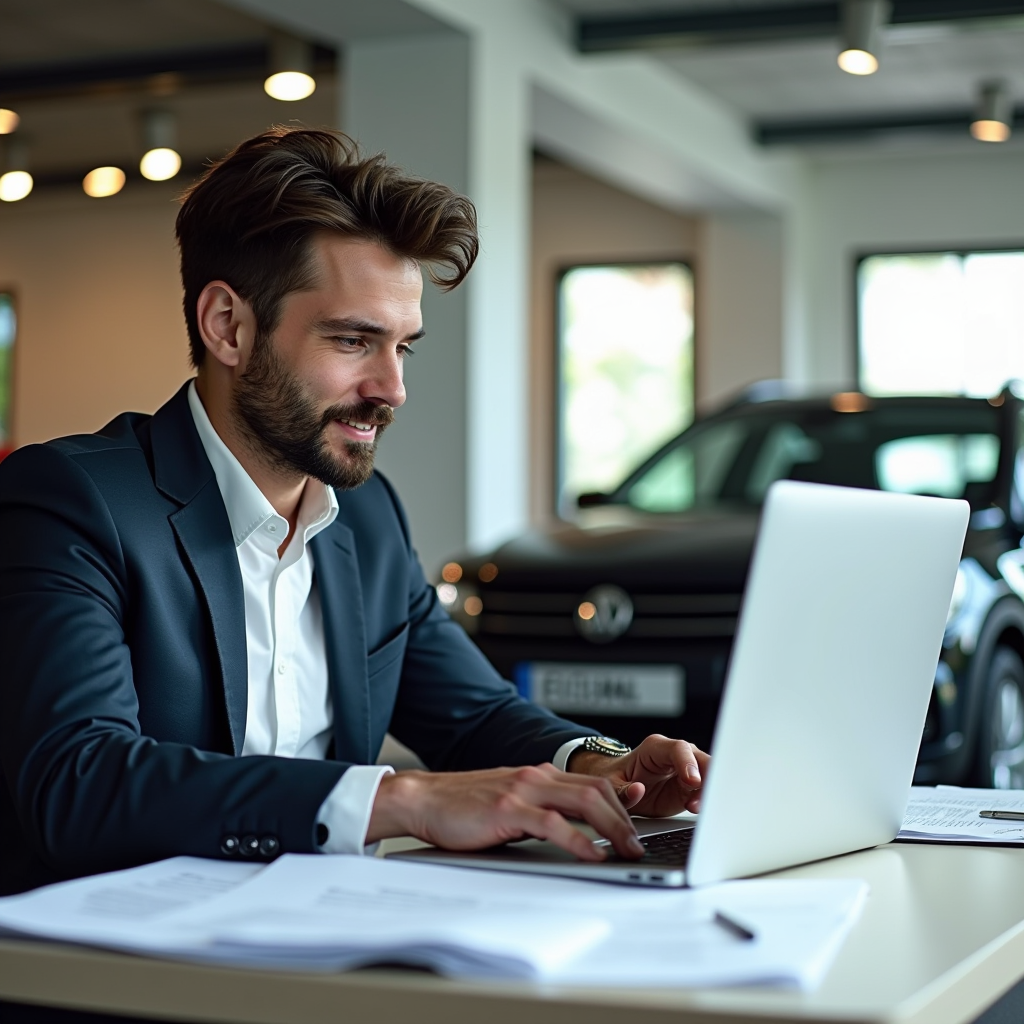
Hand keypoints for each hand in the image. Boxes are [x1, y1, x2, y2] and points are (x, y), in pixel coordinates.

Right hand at [367, 764, 646, 860]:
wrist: (423, 799)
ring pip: (584, 801)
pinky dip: (579, 840)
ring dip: (613, 828)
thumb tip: (574, 829)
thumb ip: (541, 809)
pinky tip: (592, 855)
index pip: (593, 783)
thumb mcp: (510, 802)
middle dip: (625, 819)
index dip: (622, 801)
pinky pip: (553, 823)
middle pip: (597, 790)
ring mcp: (523, 790)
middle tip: (639, 845)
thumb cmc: (462, 806)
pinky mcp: (508, 809)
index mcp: (538, 774)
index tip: (640, 821)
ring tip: (627, 851)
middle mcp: (536, 776)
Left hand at [567, 734, 708, 817]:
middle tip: (701, 798)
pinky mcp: (690, 787)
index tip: (692, 781)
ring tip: (694, 807)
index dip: (688, 763)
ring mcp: (685, 770)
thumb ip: (623, 790)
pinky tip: (696, 809)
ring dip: (707, 792)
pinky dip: (705, 801)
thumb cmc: (617, 778)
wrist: (620, 786)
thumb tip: (637, 791)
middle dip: (706, 777)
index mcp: (655, 748)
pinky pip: (704, 791)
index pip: (678, 749)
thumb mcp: (612, 785)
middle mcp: (674, 756)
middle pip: (700, 759)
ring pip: (708, 775)